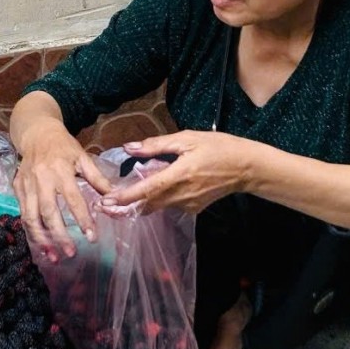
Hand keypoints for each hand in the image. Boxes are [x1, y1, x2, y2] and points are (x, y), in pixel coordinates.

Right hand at [13, 120, 111, 261]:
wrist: (35, 133)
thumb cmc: (63, 146)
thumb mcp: (82, 157)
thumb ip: (97, 178)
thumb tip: (114, 197)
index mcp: (60, 170)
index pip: (73, 199)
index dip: (82, 219)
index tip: (91, 237)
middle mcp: (41, 179)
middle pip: (48, 212)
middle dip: (59, 236)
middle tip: (71, 253)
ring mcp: (26, 185)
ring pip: (30, 217)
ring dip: (41, 239)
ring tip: (53, 256)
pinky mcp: (17, 189)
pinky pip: (23, 214)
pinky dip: (31, 231)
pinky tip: (41, 245)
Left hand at [103, 130, 252, 213]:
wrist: (246, 167)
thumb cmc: (219, 148)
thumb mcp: (188, 139)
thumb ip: (157, 145)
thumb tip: (130, 147)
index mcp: (179, 175)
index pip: (146, 190)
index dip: (125, 197)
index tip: (106, 201)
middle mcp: (182, 195)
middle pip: (146, 205)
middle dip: (124, 207)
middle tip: (103, 206)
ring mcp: (188, 204)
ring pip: (157, 207)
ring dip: (139, 204)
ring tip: (120, 199)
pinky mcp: (193, 209)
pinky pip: (169, 206)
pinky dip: (157, 200)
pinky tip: (152, 192)